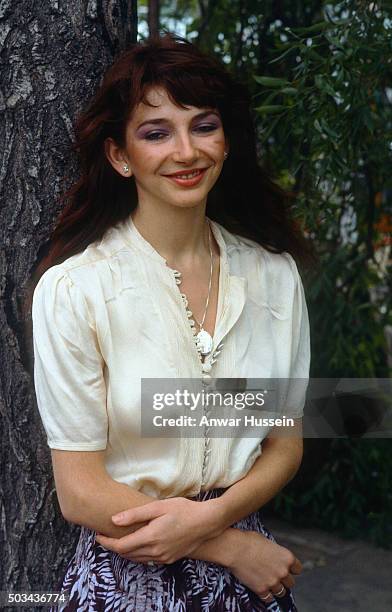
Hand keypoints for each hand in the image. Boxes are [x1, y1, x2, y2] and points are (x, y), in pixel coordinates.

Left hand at [95, 497, 223, 563]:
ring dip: (124, 551)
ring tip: (117, 540)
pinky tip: (137, 544)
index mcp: (150, 537)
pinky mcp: (169, 559)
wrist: (207, 523)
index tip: (97, 535)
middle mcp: (155, 551)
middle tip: (104, 536)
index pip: (121, 546)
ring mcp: (163, 557)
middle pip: (127, 554)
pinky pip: (147, 559)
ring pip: (136, 558)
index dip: (107, 542)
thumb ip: (135, 514)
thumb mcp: (158, 507)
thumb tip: (114, 520)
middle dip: (113, 546)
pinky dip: (137, 554)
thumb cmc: (184, 510)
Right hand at [226, 530, 301, 602]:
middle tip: (276, 576)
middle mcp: (282, 571)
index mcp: (287, 557)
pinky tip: (262, 589)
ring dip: (276, 588)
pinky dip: (266, 595)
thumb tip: (274, 556)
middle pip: (291, 583)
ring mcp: (272, 582)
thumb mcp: (267, 541)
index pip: (298, 569)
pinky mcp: (261, 589)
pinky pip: (269, 598)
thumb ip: (275, 552)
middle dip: (284, 580)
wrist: (234, 548)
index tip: (288, 569)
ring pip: (281, 592)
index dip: (292, 569)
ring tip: (269, 582)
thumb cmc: (249, 541)